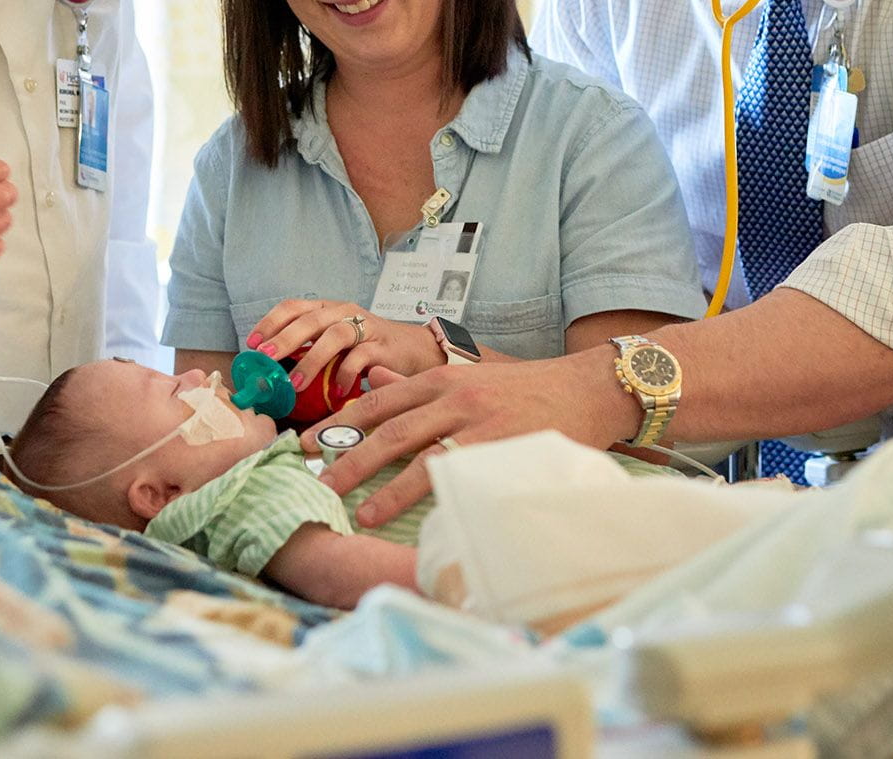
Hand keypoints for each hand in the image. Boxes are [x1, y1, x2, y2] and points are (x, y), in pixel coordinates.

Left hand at [247, 298, 442, 395]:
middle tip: (265, 359)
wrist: (414, 350)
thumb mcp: (336, 344)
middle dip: (284, 339)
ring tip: (294, 383)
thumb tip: (273, 373)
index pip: (294, 306)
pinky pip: (361, 357)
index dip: (271, 322)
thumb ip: (310, 351)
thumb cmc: (367, 350)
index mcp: (328, 308)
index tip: (252, 344)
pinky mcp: (382, 347)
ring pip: (334, 336)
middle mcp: (345, 312)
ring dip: (311, 359)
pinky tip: (336, 392)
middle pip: (310, 319)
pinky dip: (345, 374)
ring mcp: (365, 327)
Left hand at [307, 348, 636, 528]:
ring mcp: (478, 423)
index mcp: (441, 378)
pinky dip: (431, 496)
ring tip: (357, 510)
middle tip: (317, 482)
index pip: (377, 402)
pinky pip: (459, 474)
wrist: (587, 388)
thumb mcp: (467, 376)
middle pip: (388, 430)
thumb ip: (417, 383)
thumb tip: (368, 378)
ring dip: (383, 486)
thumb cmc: (525, 389)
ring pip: (418, 455)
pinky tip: (415, 516)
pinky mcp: (503, 448)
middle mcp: (454, 396)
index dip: (339, 424)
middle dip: (347, 457)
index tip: (305, 444)